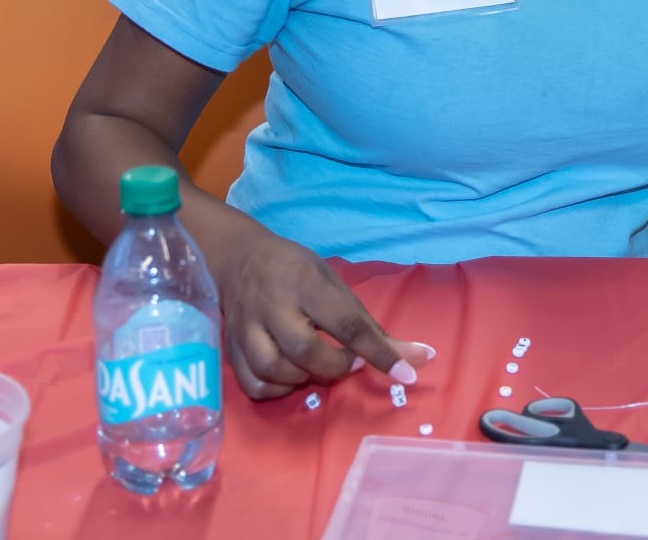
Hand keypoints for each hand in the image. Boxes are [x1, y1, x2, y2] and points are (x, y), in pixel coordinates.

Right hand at [213, 223, 432, 399]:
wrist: (240, 258)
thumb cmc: (297, 272)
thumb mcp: (335, 285)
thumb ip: (370, 325)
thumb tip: (417, 358)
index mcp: (307, 283)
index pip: (348, 323)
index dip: (378, 352)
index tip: (407, 374)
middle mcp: (273, 305)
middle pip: (304, 350)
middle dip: (334, 366)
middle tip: (347, 362)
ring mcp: (247, 327)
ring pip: (274, 370)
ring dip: (303, 379)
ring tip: (316, 367)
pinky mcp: (230, 347)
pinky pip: (253, 384)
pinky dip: (277, 389)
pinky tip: (290, 378)